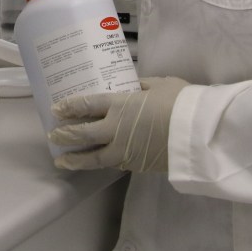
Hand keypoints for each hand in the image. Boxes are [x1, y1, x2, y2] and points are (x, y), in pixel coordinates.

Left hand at [48, 77, 189, 172]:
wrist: (198, 135)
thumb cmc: (181, 102)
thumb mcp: (160, 85)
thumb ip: (142, 86)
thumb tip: (133, 86)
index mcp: (120, 104)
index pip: (87, 105)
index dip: (69, 107)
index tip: (56, 109)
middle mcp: (116, 128)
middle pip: (83, 133)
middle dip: (65, 134)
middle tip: (53, 136)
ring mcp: (124, 150)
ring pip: (93, 157)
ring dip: (76, 158)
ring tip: (62, 161)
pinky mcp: (136, 165)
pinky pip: (112, 163)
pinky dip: (100, 163)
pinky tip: (95, 163)